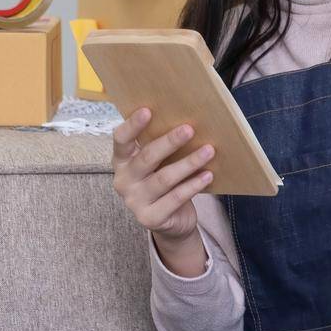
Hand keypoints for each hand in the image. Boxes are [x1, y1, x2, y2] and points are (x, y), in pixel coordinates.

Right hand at [111, 107, 215, 247]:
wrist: (172, 220)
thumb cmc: (166, 180)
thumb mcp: (161, 162)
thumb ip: (163, 145)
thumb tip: (188, 118)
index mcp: (122, 161)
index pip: (121, 140)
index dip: (132, 125)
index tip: (147, 110)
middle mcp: (123, 180)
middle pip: (146, 158)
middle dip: (169, 142)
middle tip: (190, 129)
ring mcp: (134, 201)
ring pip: (164, 178)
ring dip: (188, 163)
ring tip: (209, 150)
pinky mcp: (150, 218)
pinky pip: (175, 198)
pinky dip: (193, 185)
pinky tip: (208, 175)